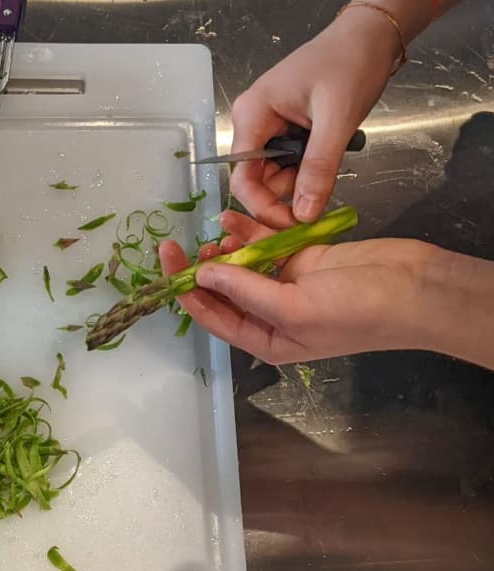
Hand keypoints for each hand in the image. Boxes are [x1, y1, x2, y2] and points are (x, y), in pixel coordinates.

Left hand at [159, 210, 440, 363]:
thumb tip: (202, 272)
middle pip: (223, 291)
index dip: (186, 292)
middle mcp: (270, 316)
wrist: (414, 289)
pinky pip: (265, 246)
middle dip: (201, 269)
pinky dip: (249, 233)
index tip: (167, 264)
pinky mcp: (302, 261)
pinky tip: (231, 220)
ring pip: (242, 265)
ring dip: (224, 249)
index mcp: (265, 340)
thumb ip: (245, 290)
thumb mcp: (293, 308)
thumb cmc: (357, 311)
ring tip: (213, 232)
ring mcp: (286, 286)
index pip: (213, 318)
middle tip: (184, 244)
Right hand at [229, 8, 399, 225]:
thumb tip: (305, 214)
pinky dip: (308, 172)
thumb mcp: (337, 118)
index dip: (263, 207)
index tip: (293, 224)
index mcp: (252, 116)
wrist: (370, 35)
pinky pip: (289, 164)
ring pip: (275, 176)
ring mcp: (268, 127)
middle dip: (286, 196)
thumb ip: (319, 167)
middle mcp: (253, 123)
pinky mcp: (285, 130)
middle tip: (320, 200)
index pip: (243, 178)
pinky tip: (326, 161)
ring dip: (301, 183)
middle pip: (257, 180)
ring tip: (329, 167)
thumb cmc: (350, 62)